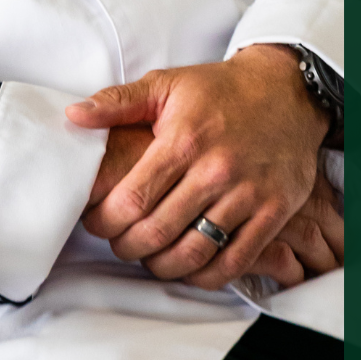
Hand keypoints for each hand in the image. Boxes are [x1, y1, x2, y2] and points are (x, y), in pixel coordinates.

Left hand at [66, 45, 329, 291]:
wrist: (287, 90)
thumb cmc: (219, 89)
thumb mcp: (167, 84)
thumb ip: (117, 102)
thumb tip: (74, 115)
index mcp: (184, 139)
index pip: (132, 200)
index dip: (105, 221)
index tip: (97, 221)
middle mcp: (216, 170)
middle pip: (157, 233)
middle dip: (127, 246)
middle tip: (120, 242)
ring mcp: (248, 194)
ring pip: (193, 253)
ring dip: (162, 266)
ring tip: (149, 256)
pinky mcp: (274, 211)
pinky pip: (235, 261)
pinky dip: (205, 275)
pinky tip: (189, 267)